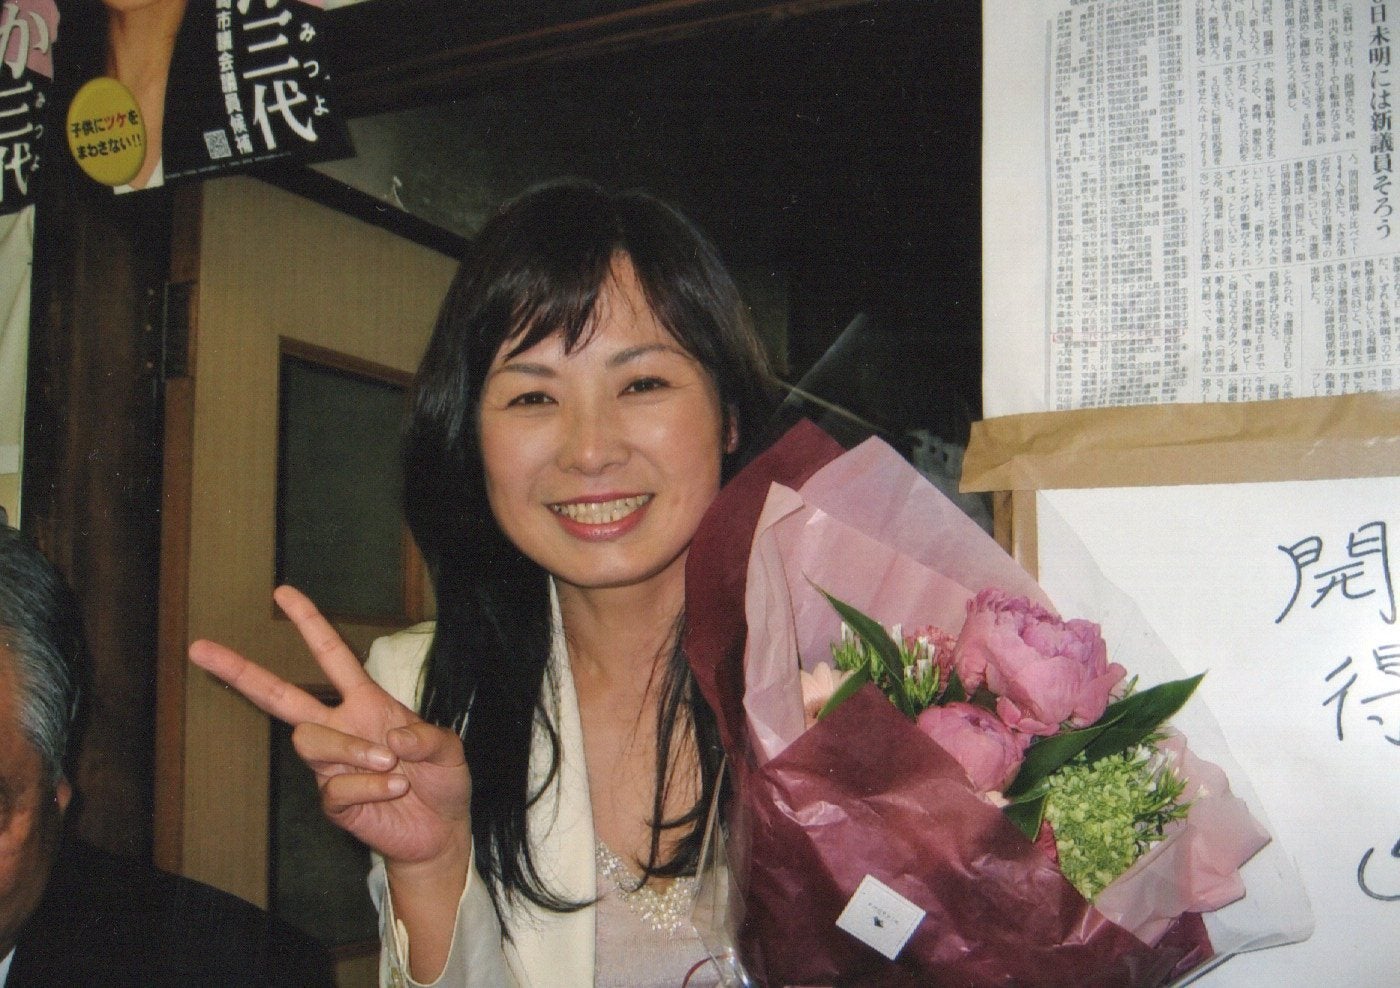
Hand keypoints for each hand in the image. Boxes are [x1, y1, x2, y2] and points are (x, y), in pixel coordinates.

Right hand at [188, 586, 470, 870]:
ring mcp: (332, 767)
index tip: (282, 593)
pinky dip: (368, 786)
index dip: (309, 623)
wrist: (443, 830)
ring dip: (351, 749)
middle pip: (279, 696)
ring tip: (391, 763)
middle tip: (200, 648)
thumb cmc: (442, 781)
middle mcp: (341, 728)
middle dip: (240, 671)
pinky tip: (393, 788)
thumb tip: (390, 735)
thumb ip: (427, 737)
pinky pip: (334, 787)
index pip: (330, 657)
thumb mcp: (449, 750)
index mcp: (366, 704)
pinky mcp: (334, 802)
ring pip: (309, 741)